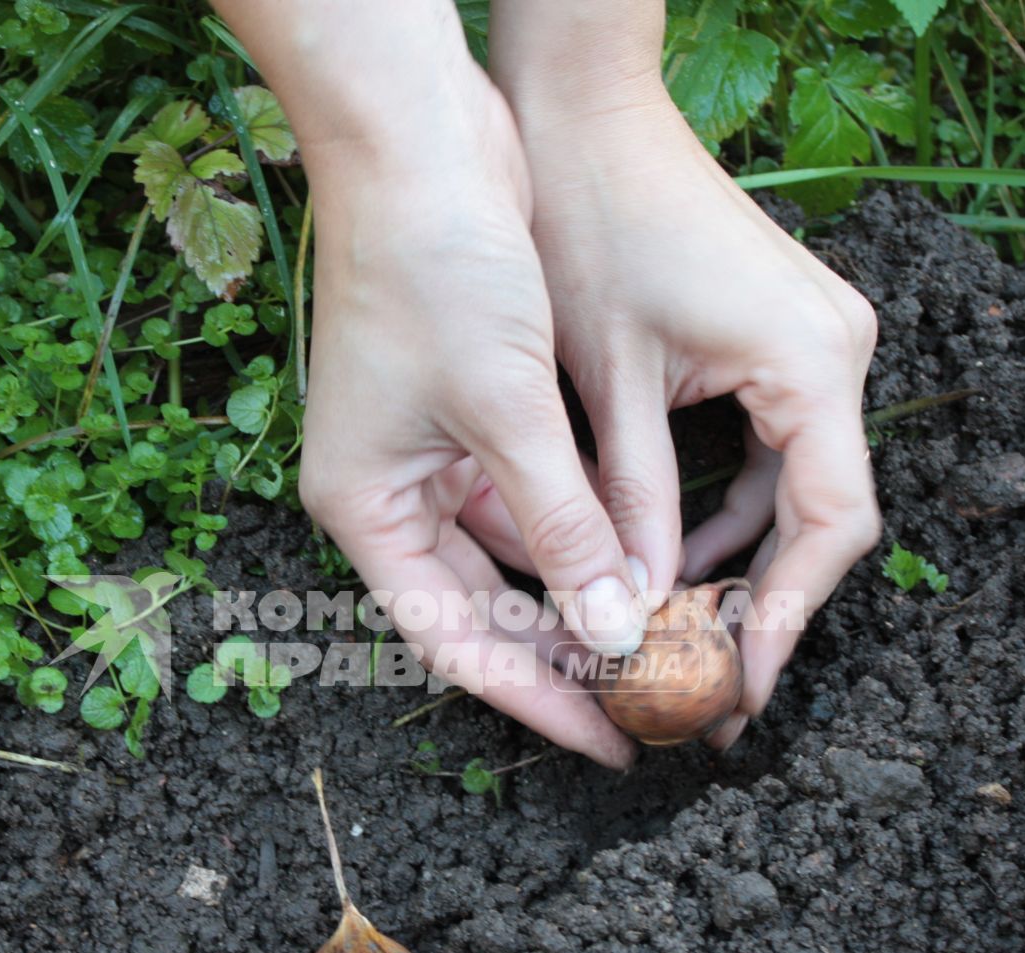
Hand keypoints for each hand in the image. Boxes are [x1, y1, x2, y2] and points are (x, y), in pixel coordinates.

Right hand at [299, 78, 653, 767]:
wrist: (418, 137)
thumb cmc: (435, 265)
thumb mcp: (508, 411)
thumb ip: (563, 529)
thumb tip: (614, 631)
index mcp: (364, 509)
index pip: (454, 641)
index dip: (534, 700)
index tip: (608, 743)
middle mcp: (389, 492)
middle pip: (481, 609)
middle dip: (564, 656)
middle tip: (649, 702)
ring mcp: (428, 451)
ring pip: (511, 555)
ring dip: (579, 591)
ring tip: (660, 638)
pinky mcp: (470, 410)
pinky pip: (528, 496)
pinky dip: (581, 526)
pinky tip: (641, 554)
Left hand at [497, 57, 881, 745]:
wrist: (585, 109)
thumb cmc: (586, 223)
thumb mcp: (602, 385)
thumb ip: (625, 505)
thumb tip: (630, 616)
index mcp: (811, 361)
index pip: (830, 524)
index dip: (789, 617)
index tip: (743, 689)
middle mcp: (839, 350)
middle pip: (825, 513)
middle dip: (766, 603)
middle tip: (711, 688)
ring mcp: (820, 340)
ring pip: (798, 486)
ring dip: (742, 561)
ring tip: (685, 642)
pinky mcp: (787, 337)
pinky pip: (774, 448)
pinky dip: (728, 507)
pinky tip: (673, 560)